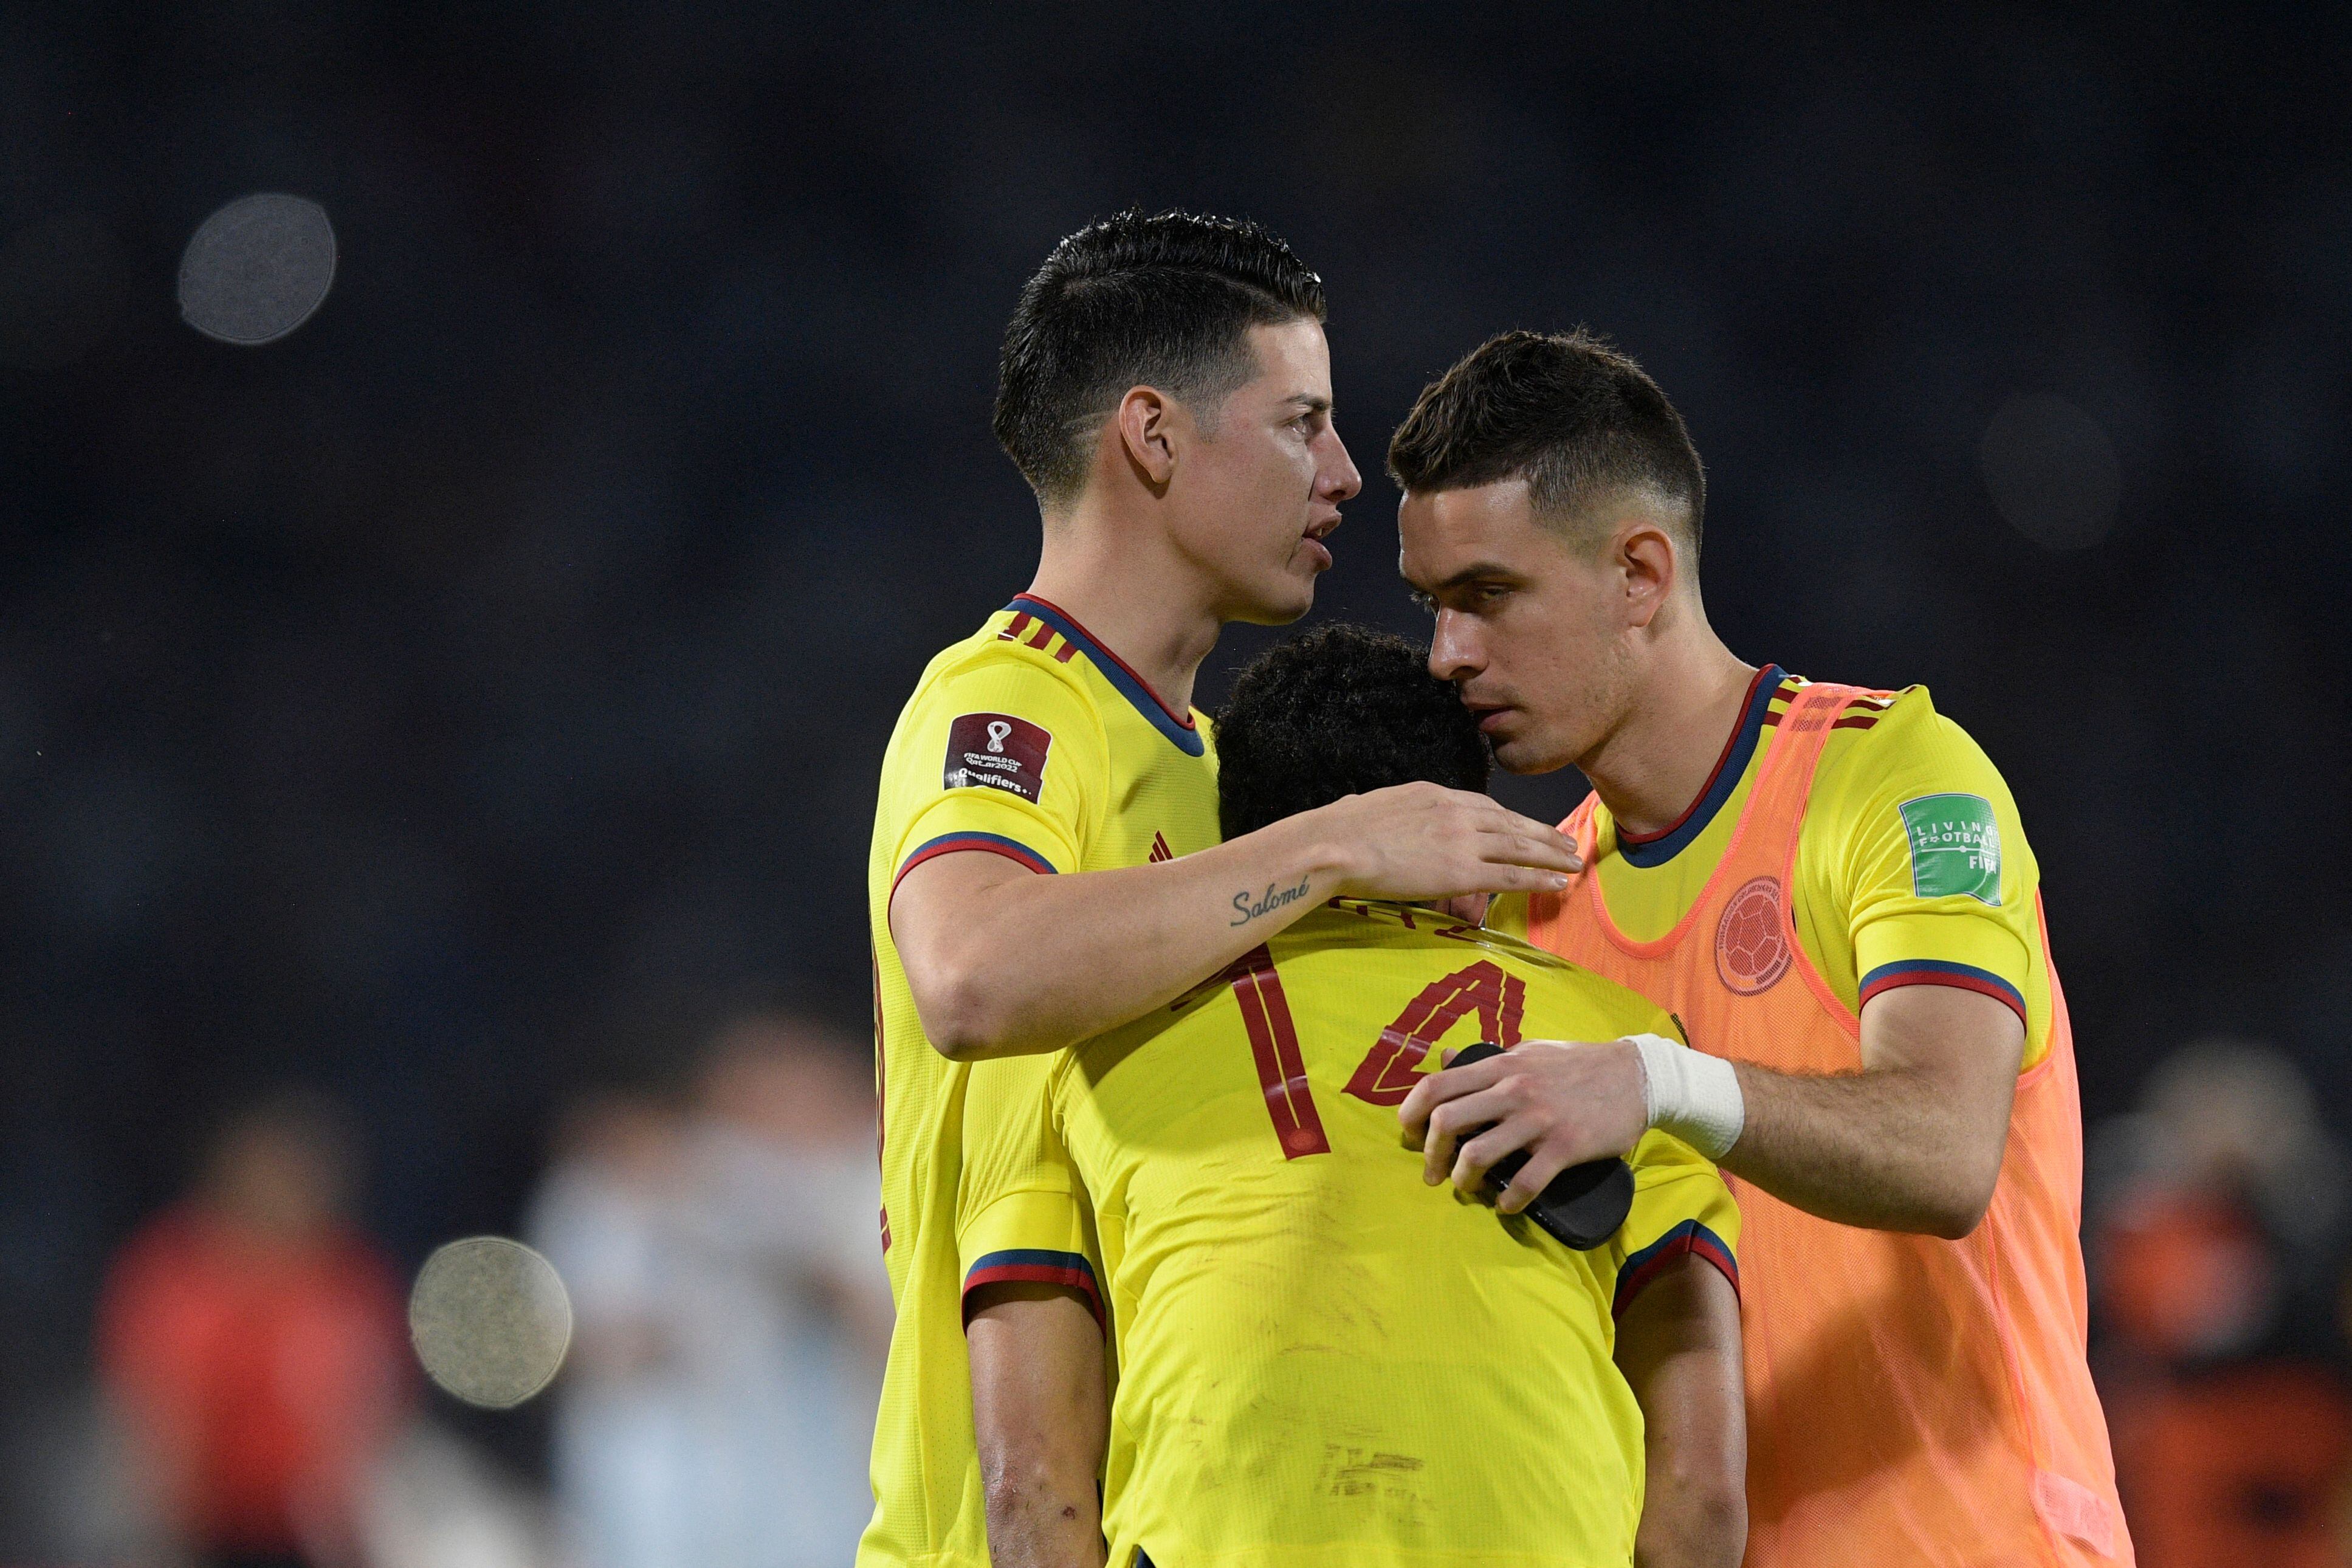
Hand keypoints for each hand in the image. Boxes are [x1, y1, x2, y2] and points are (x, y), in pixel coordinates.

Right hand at [1309, 783, 1580, 901]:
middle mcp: (1457, 813)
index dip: (1513, 820)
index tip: (1529, 828)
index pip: (1487, 807)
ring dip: (1550, 856)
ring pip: (1520, 848)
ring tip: (1572, 862)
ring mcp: (1463, 841)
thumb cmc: (1343, 828)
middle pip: (1512, 824)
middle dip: (1543, 834)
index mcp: (1437, 795)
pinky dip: (1538, 879)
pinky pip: (1511, 875)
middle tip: (1567, 843)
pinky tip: (1557, 883)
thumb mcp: (1377, 805)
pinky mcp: (1462, 871)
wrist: (1338, 843)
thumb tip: (1382, 817)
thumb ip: (1396, 812)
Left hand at [1397, 1038, 1647, 1211]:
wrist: (1637, 1076)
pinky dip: (1508, 1201)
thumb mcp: (1529, 1050)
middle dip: (1431, 1153)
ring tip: (1466, 1188)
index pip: (1437, 1086)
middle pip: (1447, 1121)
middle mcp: (1513, 1089)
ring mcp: (1538, 1120)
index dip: (1411, 1112)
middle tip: (1434, 1172)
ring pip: (1478, 1154)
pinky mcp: (1565, 1147)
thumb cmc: (1578, 1063)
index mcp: (1501, 1065)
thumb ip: (1489, 1059)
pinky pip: (1525, 1183)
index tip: (1408, 1133)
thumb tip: (1445, 1058)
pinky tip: (1506, 1205)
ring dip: (1463, 1179)